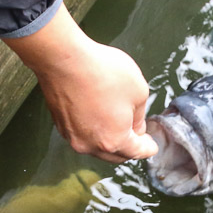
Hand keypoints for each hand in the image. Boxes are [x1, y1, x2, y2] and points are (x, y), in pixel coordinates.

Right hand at [2, 5, 157, 163]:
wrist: (63, 58)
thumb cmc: (102, 71)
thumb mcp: (139, 91)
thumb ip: (139, 116)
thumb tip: (135, 125)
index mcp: (113, 141)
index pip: (136, 152)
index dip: (148, 148)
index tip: (152, 146)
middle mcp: (90, 145)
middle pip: (116, 155)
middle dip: (129, 147)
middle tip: (138, 136)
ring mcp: (73, 136)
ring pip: (97, 146)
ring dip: (109, 139)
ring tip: (118, 125)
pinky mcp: (61, 125)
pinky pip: (82, 135)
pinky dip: (92, 130)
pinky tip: (98, 116)